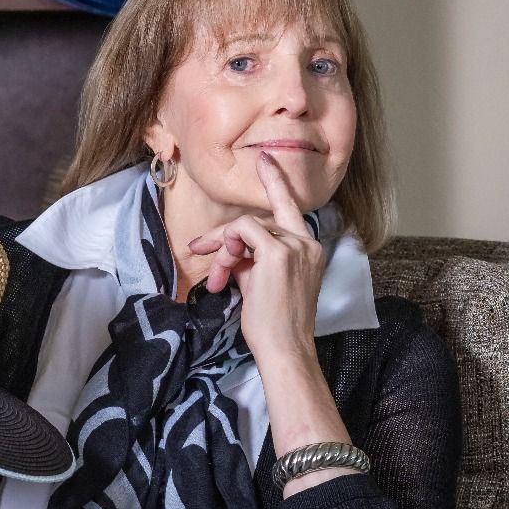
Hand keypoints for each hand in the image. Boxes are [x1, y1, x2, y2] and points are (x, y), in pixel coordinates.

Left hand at [185, 150, 325, 365]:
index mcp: (310, 249)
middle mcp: (308, 243)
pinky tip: (224, 274)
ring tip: (218, 279)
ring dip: (222, 249)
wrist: (285, 348)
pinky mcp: (278, 253)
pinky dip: (226, 248)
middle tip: (198, 250)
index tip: (264, 160)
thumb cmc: (274, 324)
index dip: (276, 182)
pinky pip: (242, 232)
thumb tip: (229, 250)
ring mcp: (296, 246)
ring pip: (246, 226)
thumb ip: (251, 258)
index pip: (291, 208)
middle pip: (257, 219)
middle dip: (223, 236)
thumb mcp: (263, 283)